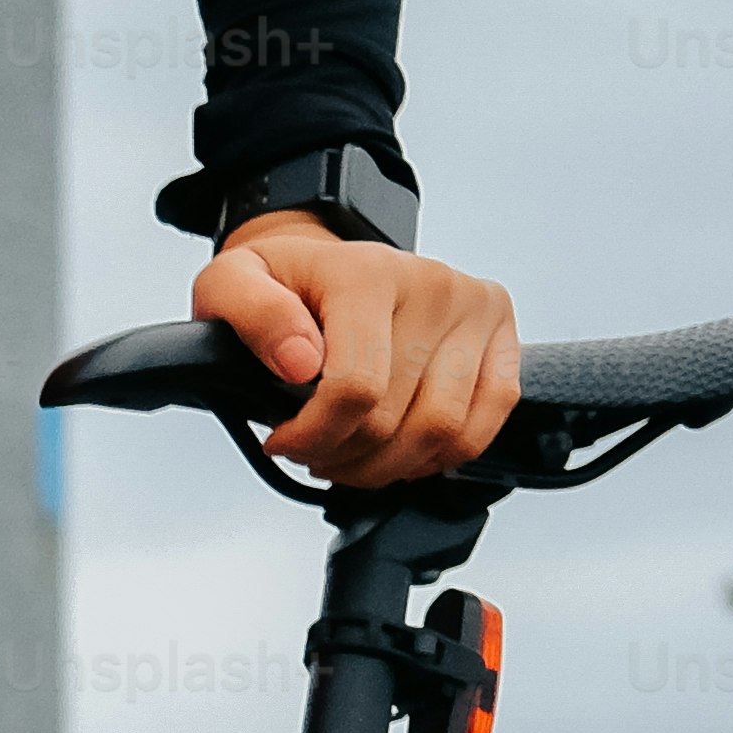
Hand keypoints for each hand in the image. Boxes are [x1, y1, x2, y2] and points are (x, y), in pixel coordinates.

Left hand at [195, 213, 523, 490]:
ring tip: (351, 455)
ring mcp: (476, 310)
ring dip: (388, 465)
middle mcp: (434, 285)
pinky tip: (401, 450)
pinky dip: (442, 452)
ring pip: (443, 429)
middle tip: (313, 451)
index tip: (281, 441)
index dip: (312, 436)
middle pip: (394, 419)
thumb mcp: (229, 284)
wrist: (327, 266)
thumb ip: (249, 314)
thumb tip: (299, 363)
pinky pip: (490, 416)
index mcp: (368, 273)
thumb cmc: (282, 285)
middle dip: (342, 455)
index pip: (354, 389)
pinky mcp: (503, 335)